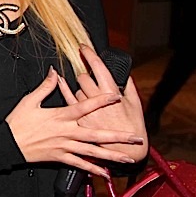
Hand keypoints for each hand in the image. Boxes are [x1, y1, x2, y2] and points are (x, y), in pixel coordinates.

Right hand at [5, 69, 143, 176]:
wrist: (8, 144)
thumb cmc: (18, 122)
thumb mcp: (30, 100)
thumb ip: (46, 86)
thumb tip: (55, 72)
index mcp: (60, 116)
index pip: (84, 106)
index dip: (101, 101)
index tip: (116, 97)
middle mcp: (66, 132)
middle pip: (96, 134)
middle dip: (117, 136)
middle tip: (135, 138)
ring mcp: (64, 146)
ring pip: (92, 152)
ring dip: (111, 155)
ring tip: (127, 158)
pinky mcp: (60, 157)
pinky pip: (79, 165)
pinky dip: (93, 169)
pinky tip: (105, 173)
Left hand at [58, 46, 147, 161]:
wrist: (127, 150)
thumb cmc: (133, 125)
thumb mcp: (135, 103)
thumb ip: (128, 85)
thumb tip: (123, 72)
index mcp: (111, 93)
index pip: (98, 68)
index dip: (90, 55)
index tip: (84, 46)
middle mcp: (97, 101)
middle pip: (84, 78)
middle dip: (86, 74)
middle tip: (89, 73)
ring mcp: (86, 111)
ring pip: (77, 91)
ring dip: (80, 87)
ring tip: (85, 90)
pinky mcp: (80, 120)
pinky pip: (68, 102)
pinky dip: (64, 90)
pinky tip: (60, 82)